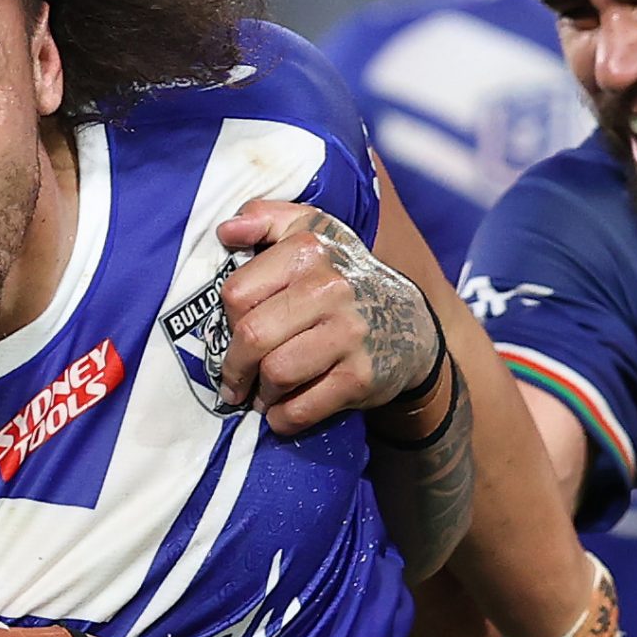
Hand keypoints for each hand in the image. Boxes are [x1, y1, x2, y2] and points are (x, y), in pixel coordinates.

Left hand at [214, 200, 436, 434]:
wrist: (411, 323)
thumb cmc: (345, 278)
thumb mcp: (314, 232)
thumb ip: (266, 219)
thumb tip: (226, 232)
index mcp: (310, 250)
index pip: (238, 293)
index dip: (228, 319)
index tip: (235, 332)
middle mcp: (332, 288)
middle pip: (252, 336)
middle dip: (235, 366)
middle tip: (235, 379)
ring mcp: (349, 334)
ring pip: (275, 373)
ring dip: (260, 393)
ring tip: (262, 394)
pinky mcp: (361, 377)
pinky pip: (303, 408)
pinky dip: (284, 417)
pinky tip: (283, 412)